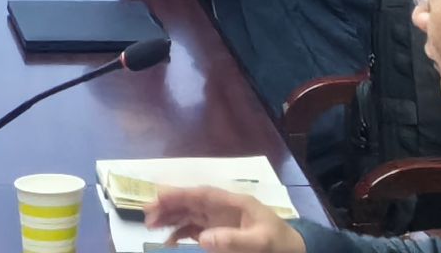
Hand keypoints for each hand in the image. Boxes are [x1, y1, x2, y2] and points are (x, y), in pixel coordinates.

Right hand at [146, 188, 305, 252]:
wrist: (293, 252)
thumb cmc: (279, 243)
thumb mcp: (260, 242)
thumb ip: (233, 240)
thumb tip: (201, 238)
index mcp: (234, 203)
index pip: (202, 195)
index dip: (180, 194)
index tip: (158, 195)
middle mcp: (224, 209)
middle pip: (192, 203)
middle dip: (169, 205)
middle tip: (146, 213)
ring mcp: (221, 221)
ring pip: (190, 214)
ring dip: (171, 217)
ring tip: (150, 225)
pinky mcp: (220, 234)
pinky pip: (195, 230)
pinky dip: (180, 233)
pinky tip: (169, 241)